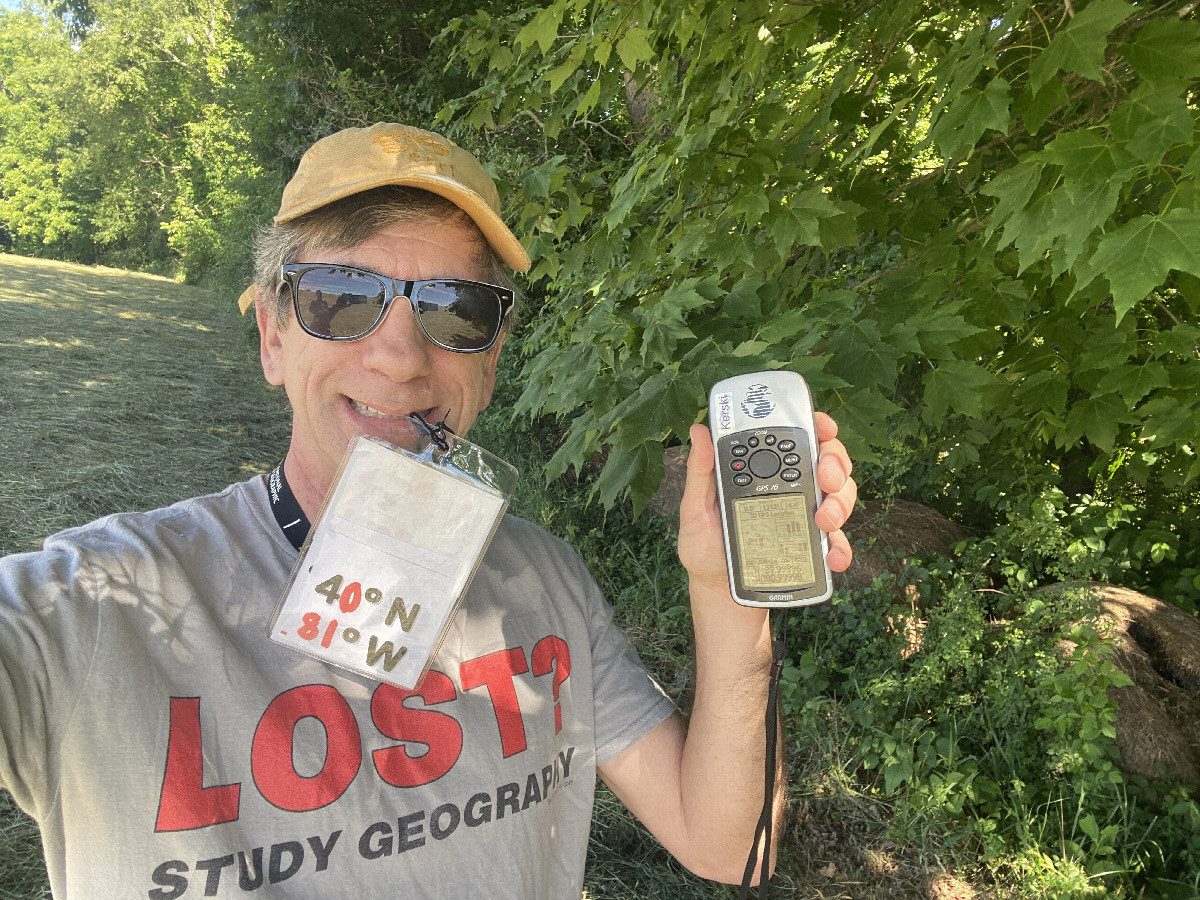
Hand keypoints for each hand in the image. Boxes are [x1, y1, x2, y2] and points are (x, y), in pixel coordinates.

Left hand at [678, 415, 856, 594]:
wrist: (718, 590)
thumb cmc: (705, 545)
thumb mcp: (696, 508)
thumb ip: (700, 472)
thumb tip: (698, 431)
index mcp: (763, 472)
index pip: (795, 439)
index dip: (815, 426)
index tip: (824, 427)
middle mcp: (790, 488)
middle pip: (828, 462)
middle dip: (835, 465)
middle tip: (825, 480)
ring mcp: (805, 516)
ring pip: (841, 496)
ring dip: (840, 504)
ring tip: (823, 521)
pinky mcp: (813, 547)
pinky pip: (838, 542)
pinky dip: (840, 548)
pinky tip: (832, 557)